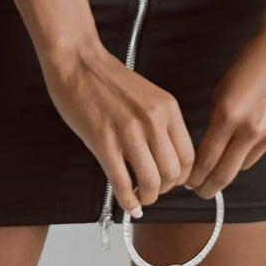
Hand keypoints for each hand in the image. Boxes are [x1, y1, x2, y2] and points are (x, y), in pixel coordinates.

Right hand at [42, 45, 195, 216]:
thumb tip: (162, 158)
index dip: (182, 177)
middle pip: (173, 173)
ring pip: (151, 182)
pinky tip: (127, 203)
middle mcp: (153, 120)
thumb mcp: (147, 96)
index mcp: (167, 108)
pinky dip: (127, 201)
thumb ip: (159, 124)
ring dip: (147, 197)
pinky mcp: (103, 142)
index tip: (173, 183)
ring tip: (140, 197)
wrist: (77, 61)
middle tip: (154, 191)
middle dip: (164, 190)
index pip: (188, 156)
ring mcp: (129, 132)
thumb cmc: (106, 78)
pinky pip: (122, 183)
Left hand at [184, 30, 265, 200]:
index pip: (206, 160)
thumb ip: (216, 119)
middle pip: (225, 174)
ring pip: (244, 165)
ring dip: (230, 167)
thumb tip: (210, 144)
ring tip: (221, 166)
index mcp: (228, 115)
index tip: (188, 182)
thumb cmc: (252, 61)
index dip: (194, 176)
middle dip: (208, 187)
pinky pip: (262, 152)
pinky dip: (251, 150)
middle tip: (199, 191)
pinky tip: (248, 138)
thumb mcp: (222, 89)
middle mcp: (251, 130)